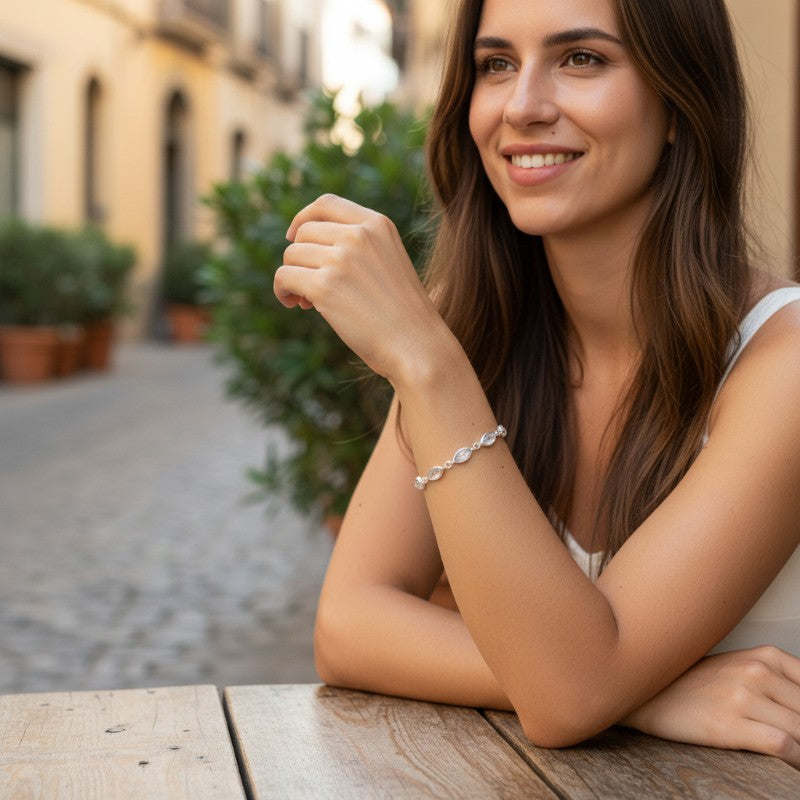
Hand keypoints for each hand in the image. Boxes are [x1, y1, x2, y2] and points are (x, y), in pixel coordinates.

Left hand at [274, 194, 448, 381]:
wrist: (416, 345)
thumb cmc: (402, 313)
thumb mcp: (388, 262)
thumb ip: (358, 246)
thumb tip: (301, 246)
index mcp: (378, 225)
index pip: (326, 204)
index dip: (303, 218)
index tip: (293, 237)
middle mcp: (359, 235)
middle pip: (305, 233)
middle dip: (301, 258)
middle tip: (309, 287)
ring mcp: (341, 259)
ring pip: (291, 255)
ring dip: (291, 277)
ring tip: (305, 300)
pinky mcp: (324, 286)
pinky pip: (284, 277)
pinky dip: (282, 291)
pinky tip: (293, 304)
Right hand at [621, 645, 799, 767]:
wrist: (649, 693)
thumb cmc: (695, 685)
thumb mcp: (740, 670)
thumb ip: (778, 684)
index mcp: (765, 656)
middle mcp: (756, 671)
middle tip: (798, 740)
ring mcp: (742, 696)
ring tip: (797, 758)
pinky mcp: (729, 724)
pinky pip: (783, 745)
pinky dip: (796, 760)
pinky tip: (791, 765)